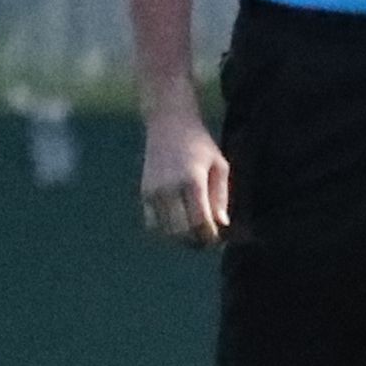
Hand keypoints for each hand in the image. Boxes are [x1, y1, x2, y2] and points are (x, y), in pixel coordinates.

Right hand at [139, 107, 229, 247]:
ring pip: (165, 231)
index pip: (200, 221)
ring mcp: (153, 191)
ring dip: (181, 238)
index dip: (209, 235)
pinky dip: (165, 230)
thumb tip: (221, 223)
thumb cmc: (200, 144)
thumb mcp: (219, 165)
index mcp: (192, 181)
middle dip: (196, 241)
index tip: (218, 238)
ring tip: (194, 234)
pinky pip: (152, 223)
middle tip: (207, 240)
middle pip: (181, 230)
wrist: (169, 124)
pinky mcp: (144, 193)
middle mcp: (169, 188)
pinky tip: (178, 225)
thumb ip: (221, 195)